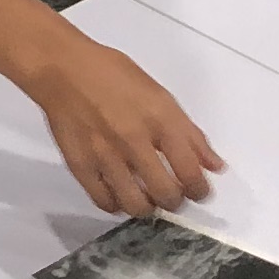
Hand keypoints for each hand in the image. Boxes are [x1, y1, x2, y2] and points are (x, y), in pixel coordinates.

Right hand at [20, 34, 222, 215]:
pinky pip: (104, 201)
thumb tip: (215, 166)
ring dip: (148, 208)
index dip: (200, 190)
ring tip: (148, 199)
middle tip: (173, 196)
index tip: (199, 192)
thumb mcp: (160, 96)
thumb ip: (190, 134)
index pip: (190, 171)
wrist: (63, 70)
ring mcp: (106, 157)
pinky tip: (121, 194)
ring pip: (136, 205)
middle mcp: (135, 141)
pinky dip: (117, 204)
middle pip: (166, 194)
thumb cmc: (115, 75)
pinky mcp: (81, 167)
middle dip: (176, 202)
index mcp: (160, 120)